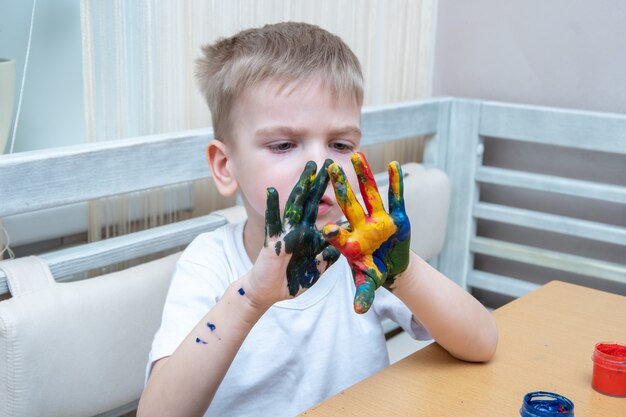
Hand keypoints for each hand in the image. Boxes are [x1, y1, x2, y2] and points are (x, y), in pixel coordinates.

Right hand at [260, 159, 339, 299]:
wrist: (270, 293)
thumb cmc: (292, 279)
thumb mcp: (318, 267)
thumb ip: (330, 256)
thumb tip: (346, 245)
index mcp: (310, 234)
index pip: (324, 212)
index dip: (333, 198)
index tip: (345, 181)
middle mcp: (299, 228)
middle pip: (311, 201)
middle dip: (320, 182)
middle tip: (330, 162)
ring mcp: (286, 232)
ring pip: (296, 205)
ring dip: (302, 186)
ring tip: (309, 168)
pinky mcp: (273, 241)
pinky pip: (273, 221)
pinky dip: (272, 206)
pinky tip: (272, 191)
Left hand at [322, 152, 410, 313]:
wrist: (390, 267)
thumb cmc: (374, 273)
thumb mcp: (368, 284)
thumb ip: (363, 294)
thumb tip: (359, 310)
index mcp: (351, 243)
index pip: (339, 236)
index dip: (333, 232)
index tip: (326, 227)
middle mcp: (362, 227)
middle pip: (349, 204)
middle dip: (341, 188)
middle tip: (330, 169)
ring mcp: (379, 220)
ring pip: (370, 194)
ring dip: (365, 175)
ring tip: (358, 154)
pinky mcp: (397, 217)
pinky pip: (396, 197)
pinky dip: (396, 183)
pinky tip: (395, 165)